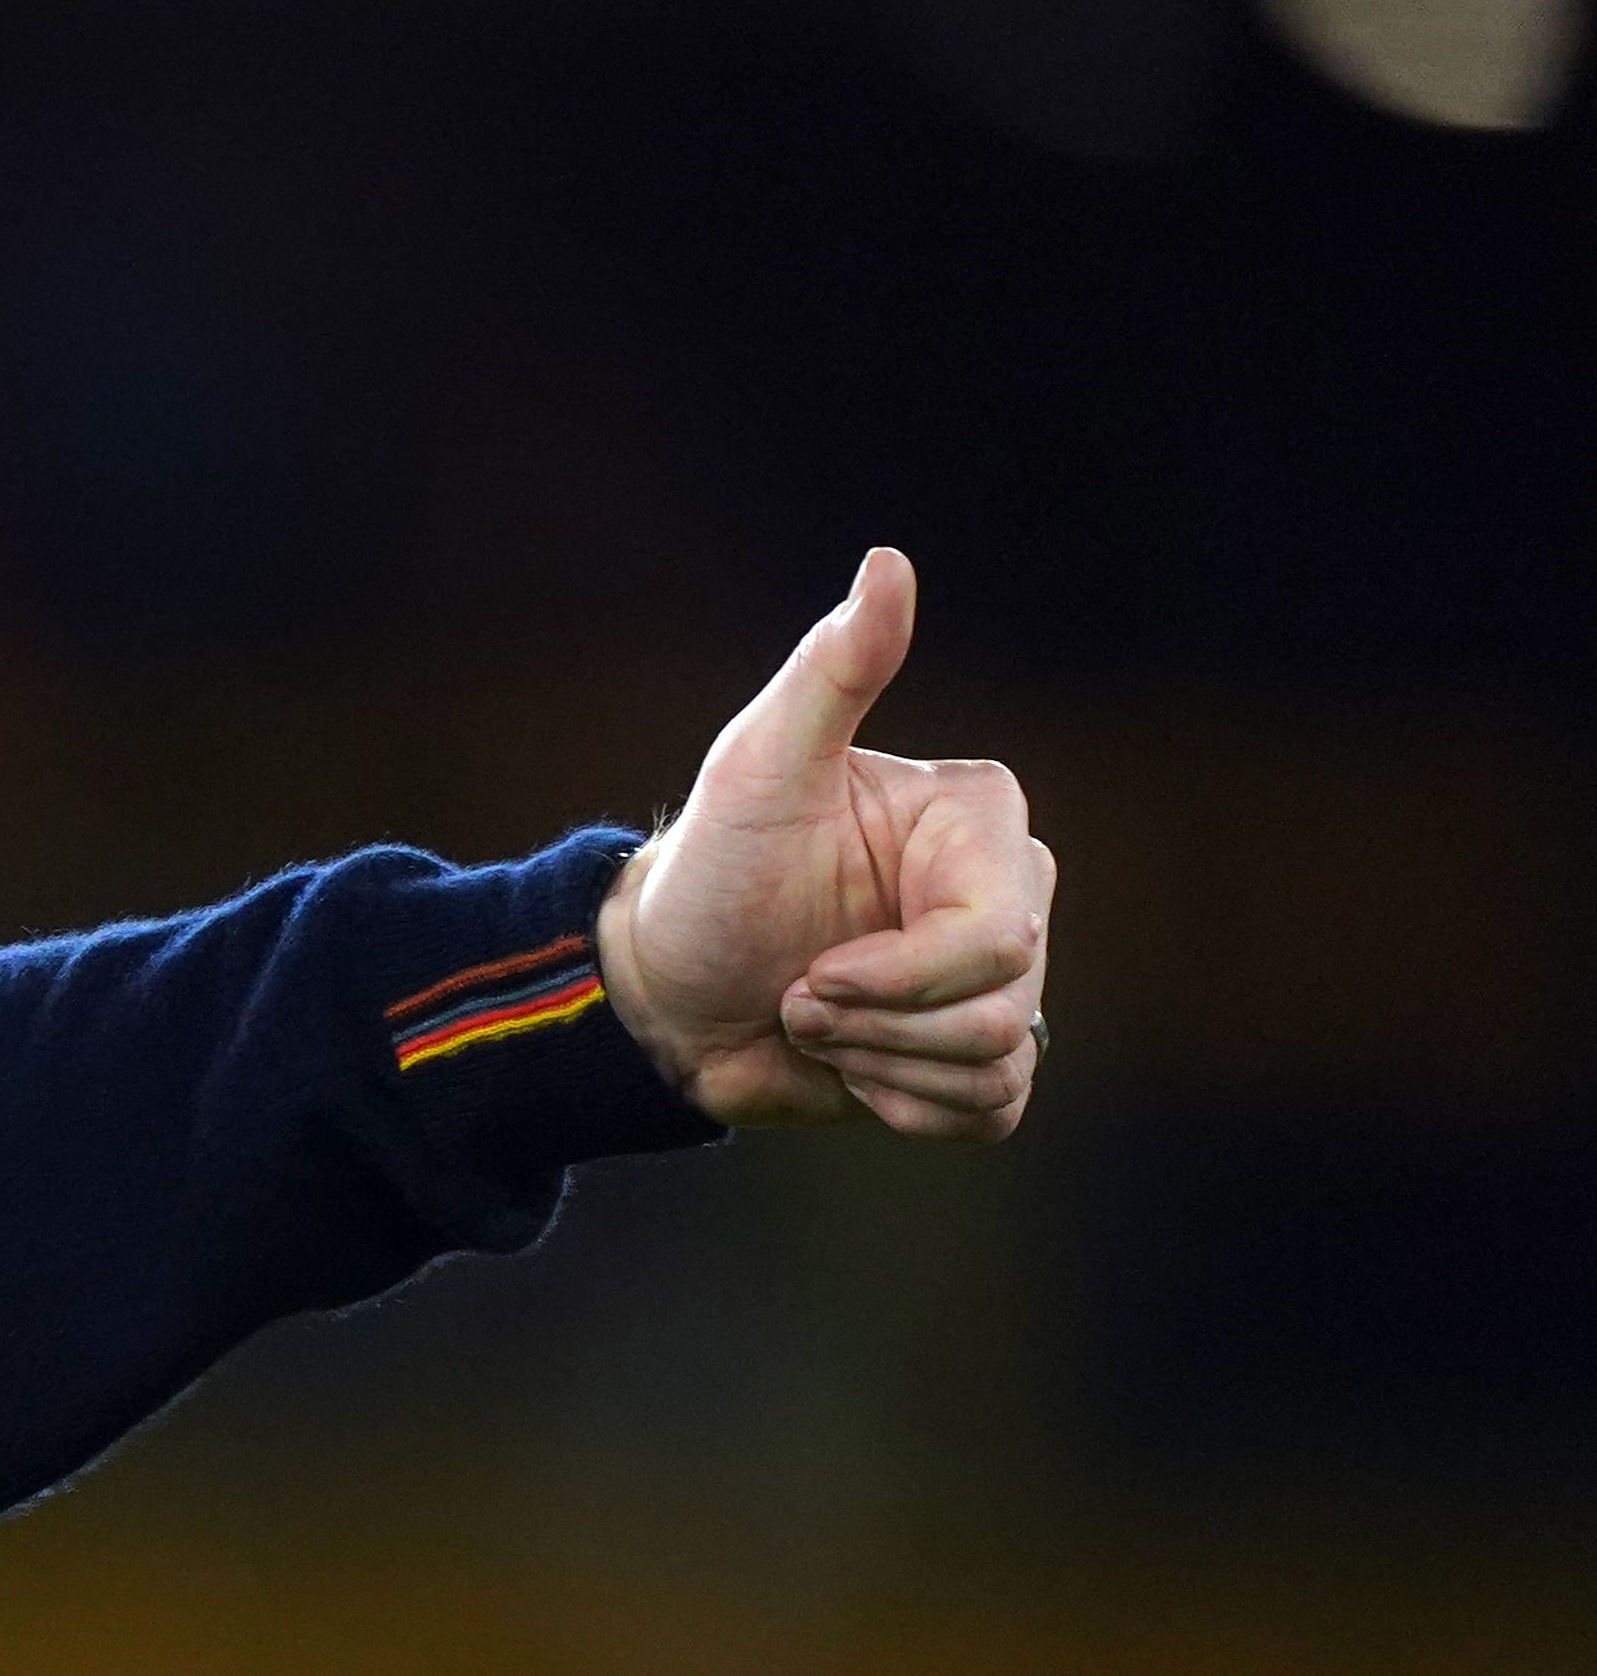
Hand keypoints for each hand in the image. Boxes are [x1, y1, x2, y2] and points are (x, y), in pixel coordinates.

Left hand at [595, 546, 1053, 1140]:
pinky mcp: (975, 1061)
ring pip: (996, 1065)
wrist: (664, 987)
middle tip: (799, 992)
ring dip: (880, 1064)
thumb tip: (887, 562)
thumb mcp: (759, 765)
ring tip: (815, 1019)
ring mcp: (1000, 982)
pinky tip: (847, 1066)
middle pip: (1002, 1007)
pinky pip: (990, 1113)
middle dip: (875, 1022)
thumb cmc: (710, 868)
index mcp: (980, 825)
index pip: (997, 939)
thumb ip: (833, 670)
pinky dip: (903, 1106)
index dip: (896, 978)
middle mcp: (1011, 897)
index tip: (810, 969)